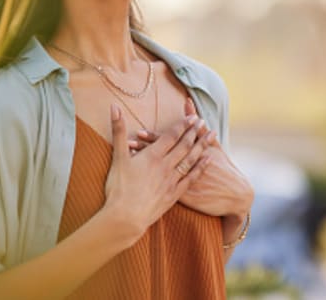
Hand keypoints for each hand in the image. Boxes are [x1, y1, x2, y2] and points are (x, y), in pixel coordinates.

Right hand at [103, 103, 213, 244]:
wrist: (125, 218)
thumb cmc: (118, 187)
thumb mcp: (117, 157)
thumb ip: (118, 130)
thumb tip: (114, 106)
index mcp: (152, 155)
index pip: (171, 136)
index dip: (182, 125)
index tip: (192, 117)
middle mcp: (165, 166)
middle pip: (184, 145)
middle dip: (194, 132)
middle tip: (203, 122)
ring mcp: (172, 180)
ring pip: (191, 159)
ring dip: (202, 145)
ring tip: (211, 135)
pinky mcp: (174, 194)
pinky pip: (191, 177)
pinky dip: (201, 167)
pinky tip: (208, 160)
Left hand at [130, 99, 253, 219]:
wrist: (234, 194)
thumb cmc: (223, 167)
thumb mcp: (213, 145)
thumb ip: (197, 125)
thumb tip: (187, 102)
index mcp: (191, 153)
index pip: (168, 143)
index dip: (153, 138)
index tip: (138, 132)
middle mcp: (184, 167)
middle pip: (161, 157)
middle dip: (144, 150)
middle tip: (128, 144)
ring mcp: (182, 183)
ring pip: (158, 173)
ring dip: (144, 167)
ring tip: (129, 160)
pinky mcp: (182, 197)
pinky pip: (162, 189)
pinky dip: (150, 184)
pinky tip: (137, 182)